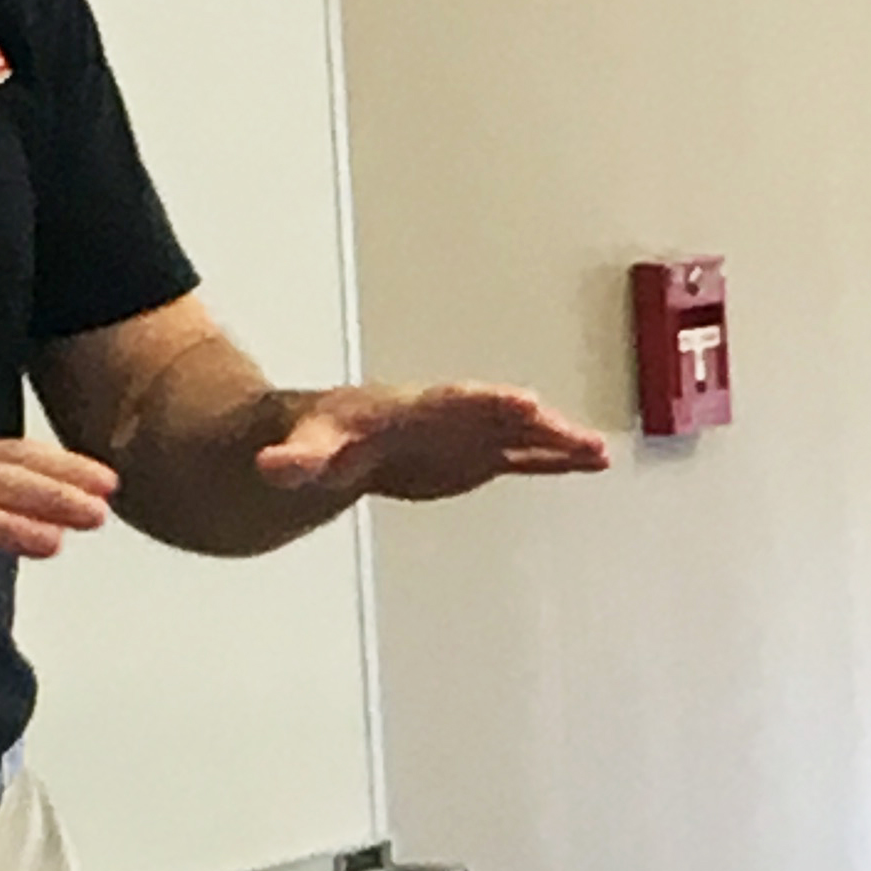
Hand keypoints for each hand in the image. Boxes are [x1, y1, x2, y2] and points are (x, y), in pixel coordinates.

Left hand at [257, 382, 609, 505]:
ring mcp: (467, 437)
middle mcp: (450, 417)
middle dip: (540, 424)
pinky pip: (522, 457)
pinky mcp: (475, 458)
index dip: (488, 404)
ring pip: (521, 437)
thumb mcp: (303, 452)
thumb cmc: (318, 440)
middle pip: (501, 417)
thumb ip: (294, 461)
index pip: (456, 403)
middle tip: (579, 437)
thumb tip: (270, 469)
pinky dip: (554, 460)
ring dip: (560, 444)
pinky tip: (591, 463)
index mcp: (413, 409)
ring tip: (600, 455)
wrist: (329, 445)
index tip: (524, 402)